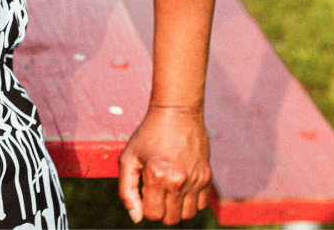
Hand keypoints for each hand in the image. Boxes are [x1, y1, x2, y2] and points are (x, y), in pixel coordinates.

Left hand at [118, 105, 211, 224]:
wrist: (176, 113)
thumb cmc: (148, 135)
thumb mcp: (128, 158)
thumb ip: (127, 190)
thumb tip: (136, 217)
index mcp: (156, 175)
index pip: (153, 215)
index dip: (145, 208)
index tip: (145, 192)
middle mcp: (178, 180)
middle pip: (170, 219)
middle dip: (160, 210)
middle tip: (156, 192)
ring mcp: (195, 179)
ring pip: (187, 215)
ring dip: (176, 209)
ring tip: (169, 190)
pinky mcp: (207, 176)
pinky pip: (201, 205)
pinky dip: (191, 202)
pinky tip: (182, 186)